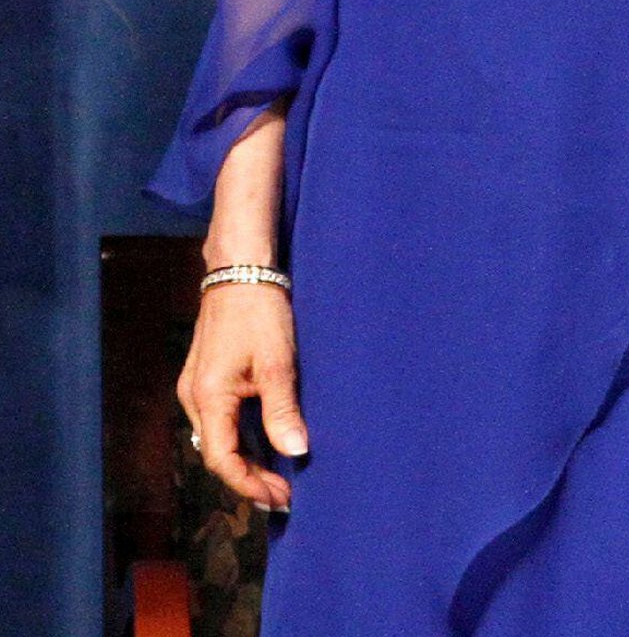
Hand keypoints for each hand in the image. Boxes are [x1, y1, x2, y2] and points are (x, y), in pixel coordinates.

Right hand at [177, 282, 306, 510]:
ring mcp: (196, 386)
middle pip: (217, 453)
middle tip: (283, 493)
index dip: (249, 485)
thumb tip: (295, 452)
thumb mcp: (277, 363)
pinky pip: (218, 420)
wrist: (240, 269)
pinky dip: (239, 438)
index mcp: (208, 397)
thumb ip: (282, 411)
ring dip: (244, 460)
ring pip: (216, 438)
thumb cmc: (259, 311)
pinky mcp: (204, 377)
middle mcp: (194, 397)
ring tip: (276, 475)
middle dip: (249, 478)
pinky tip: (263, 441)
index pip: (222, 460)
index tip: (279, 499)